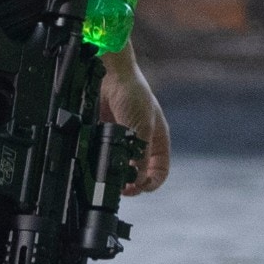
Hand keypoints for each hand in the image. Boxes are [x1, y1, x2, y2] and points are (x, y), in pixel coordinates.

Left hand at [100, 44, 171, 194]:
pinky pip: (109, 154)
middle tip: (123, 188)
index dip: (152, 182)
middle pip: (141, 173)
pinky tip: (103, 163)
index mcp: (158, 140)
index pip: (160, 170)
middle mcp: (143, 142)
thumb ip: (141, 153)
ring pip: (124, 166)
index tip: (140, 187)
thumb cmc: (134, 93)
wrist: (111, 76)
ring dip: (119, 175)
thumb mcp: (143, 127)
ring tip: (113, 178)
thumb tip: (137, 178)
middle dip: (134, 183)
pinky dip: (106, 162)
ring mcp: (125, 139)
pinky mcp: (109, 135)